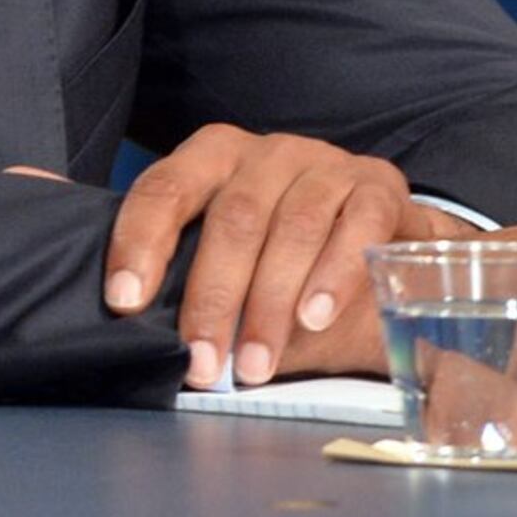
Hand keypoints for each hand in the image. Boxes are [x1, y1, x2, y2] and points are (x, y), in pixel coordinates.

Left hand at [103, 124, 411, 389]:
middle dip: (213, 297)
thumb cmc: (294, 263)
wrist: (392, 249)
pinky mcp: (380, 186)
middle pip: (233, 217)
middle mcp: (267, 154)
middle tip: (202, 361)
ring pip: (295, 226)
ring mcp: (327, 164)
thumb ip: (204, 298)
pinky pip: (358, 226)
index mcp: (214, 159)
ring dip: (271, 302)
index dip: (139, 243)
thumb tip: (165, 351)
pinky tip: (315, 319)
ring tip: (257, 363)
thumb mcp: (239, 273)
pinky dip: (334, 276)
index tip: (125, 301)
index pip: (164, 189)